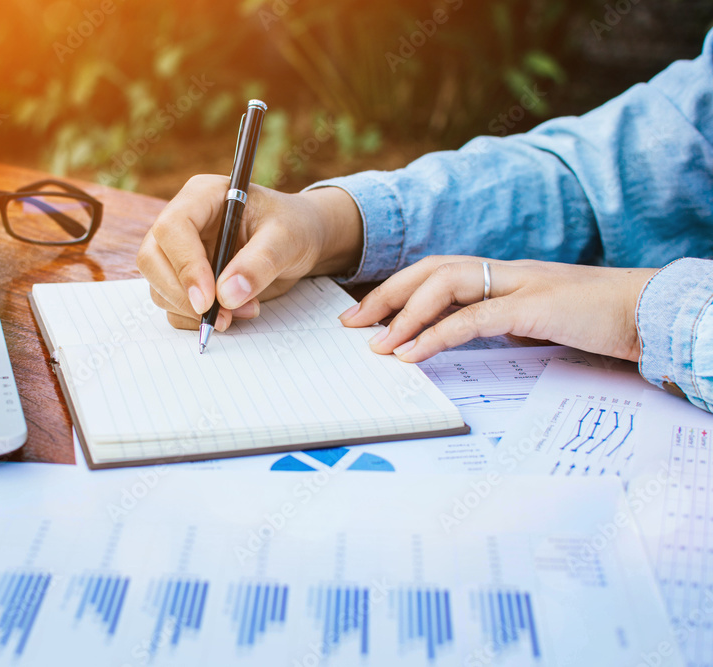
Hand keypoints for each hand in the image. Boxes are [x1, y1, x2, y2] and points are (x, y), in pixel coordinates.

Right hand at [137, 176, 362, 329]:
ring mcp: (180, 252)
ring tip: (244, 310)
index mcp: (202, 196)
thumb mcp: (287, 239)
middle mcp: (183, 223)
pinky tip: (234, 314)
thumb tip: (226, 296)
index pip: (172, 228)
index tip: (208, 300)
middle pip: (152, 259)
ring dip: (194, 311)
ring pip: (158, 287)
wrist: (301, 240)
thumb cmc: (294, 227)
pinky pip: (173, 306)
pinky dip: (197, 319)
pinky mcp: (185, 279)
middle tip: (219, 317)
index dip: (185, 266)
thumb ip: (260, 263)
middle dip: (180, 295)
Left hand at [338, 256, 659, 361]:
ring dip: (405, 315)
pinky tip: (412, 353)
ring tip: (376, 344)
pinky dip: (436, 335)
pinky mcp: (534, 306)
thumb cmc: (592, 319)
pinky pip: (473, 318)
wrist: (646, 312)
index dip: (397, 288)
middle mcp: (503, 272)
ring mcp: (519, 284)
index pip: (437, 271)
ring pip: (445, 285)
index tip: (364, 314)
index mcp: (501, 275)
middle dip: (386, 294)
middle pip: (430, 270)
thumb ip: (497, 323)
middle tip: (351, 324)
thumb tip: (455, 339)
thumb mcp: (534, 321)